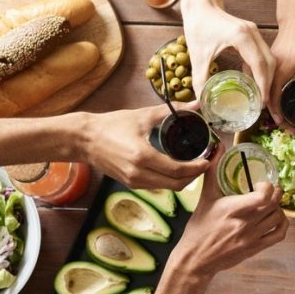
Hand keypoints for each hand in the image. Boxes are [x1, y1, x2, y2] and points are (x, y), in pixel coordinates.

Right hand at [79, 107, 213, 189]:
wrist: (85, 139)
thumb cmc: (112, 125)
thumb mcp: (143, 115)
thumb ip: (172, 110)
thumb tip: (196, 105)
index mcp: (143, 157)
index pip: (178, 171)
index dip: (197, 168)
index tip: (209, 159)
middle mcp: (139, 174)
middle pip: (177, 184)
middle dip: (195, 175)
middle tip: (205, 162)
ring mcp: (134, 182)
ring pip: (168, 187)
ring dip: (184, 179)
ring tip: (194, 164)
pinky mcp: (130, 184)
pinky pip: (157, 186)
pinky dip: (170, 180)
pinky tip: (176, 167)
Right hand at [172, 164, 287, 279]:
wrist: (197, 258)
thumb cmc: (200, 227)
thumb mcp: (205, 196)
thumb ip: (213, 170)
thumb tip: (217, 147)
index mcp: (232, 210)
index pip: (263, 197)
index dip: (267, 187)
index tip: (260, 184)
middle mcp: (245, 224)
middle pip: (273, 205)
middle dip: (275, 193)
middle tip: (270, 188)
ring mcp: (252, 238)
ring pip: (278, 218)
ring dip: (278, 207)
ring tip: (270, 202)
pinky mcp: (256, 248)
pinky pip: (279, 235)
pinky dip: (282, 224)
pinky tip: (276, 218)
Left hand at [181, 3, 275, 105]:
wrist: (200, 4)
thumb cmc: (198, 25)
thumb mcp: (198, 56)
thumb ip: (200, 81)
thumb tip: (199, 103)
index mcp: (242, 37)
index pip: (260, 65)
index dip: (263, 85)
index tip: (262, 101)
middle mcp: (252, 33)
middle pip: (270, 62)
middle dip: (268, 83)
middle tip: (262, 101)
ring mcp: (254, 32)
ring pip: (268, 58)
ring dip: (266, 76)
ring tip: (259, 93)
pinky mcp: (251, 33)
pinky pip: (262, 54)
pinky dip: (260, 68)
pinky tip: (251, 79)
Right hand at [269, 17, 294, 127]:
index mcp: (283, 67)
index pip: (274, 97)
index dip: (278, 114)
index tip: (286, 125)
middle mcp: (272, 68)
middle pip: (266, 99)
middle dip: (276, 116)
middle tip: (289, 129)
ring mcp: (268, 65)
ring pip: (263, 92)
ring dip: (271, 107)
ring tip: (284, 120)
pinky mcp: (269, 63)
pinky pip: (265, 83)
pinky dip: (269, 96)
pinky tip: (278, 104)